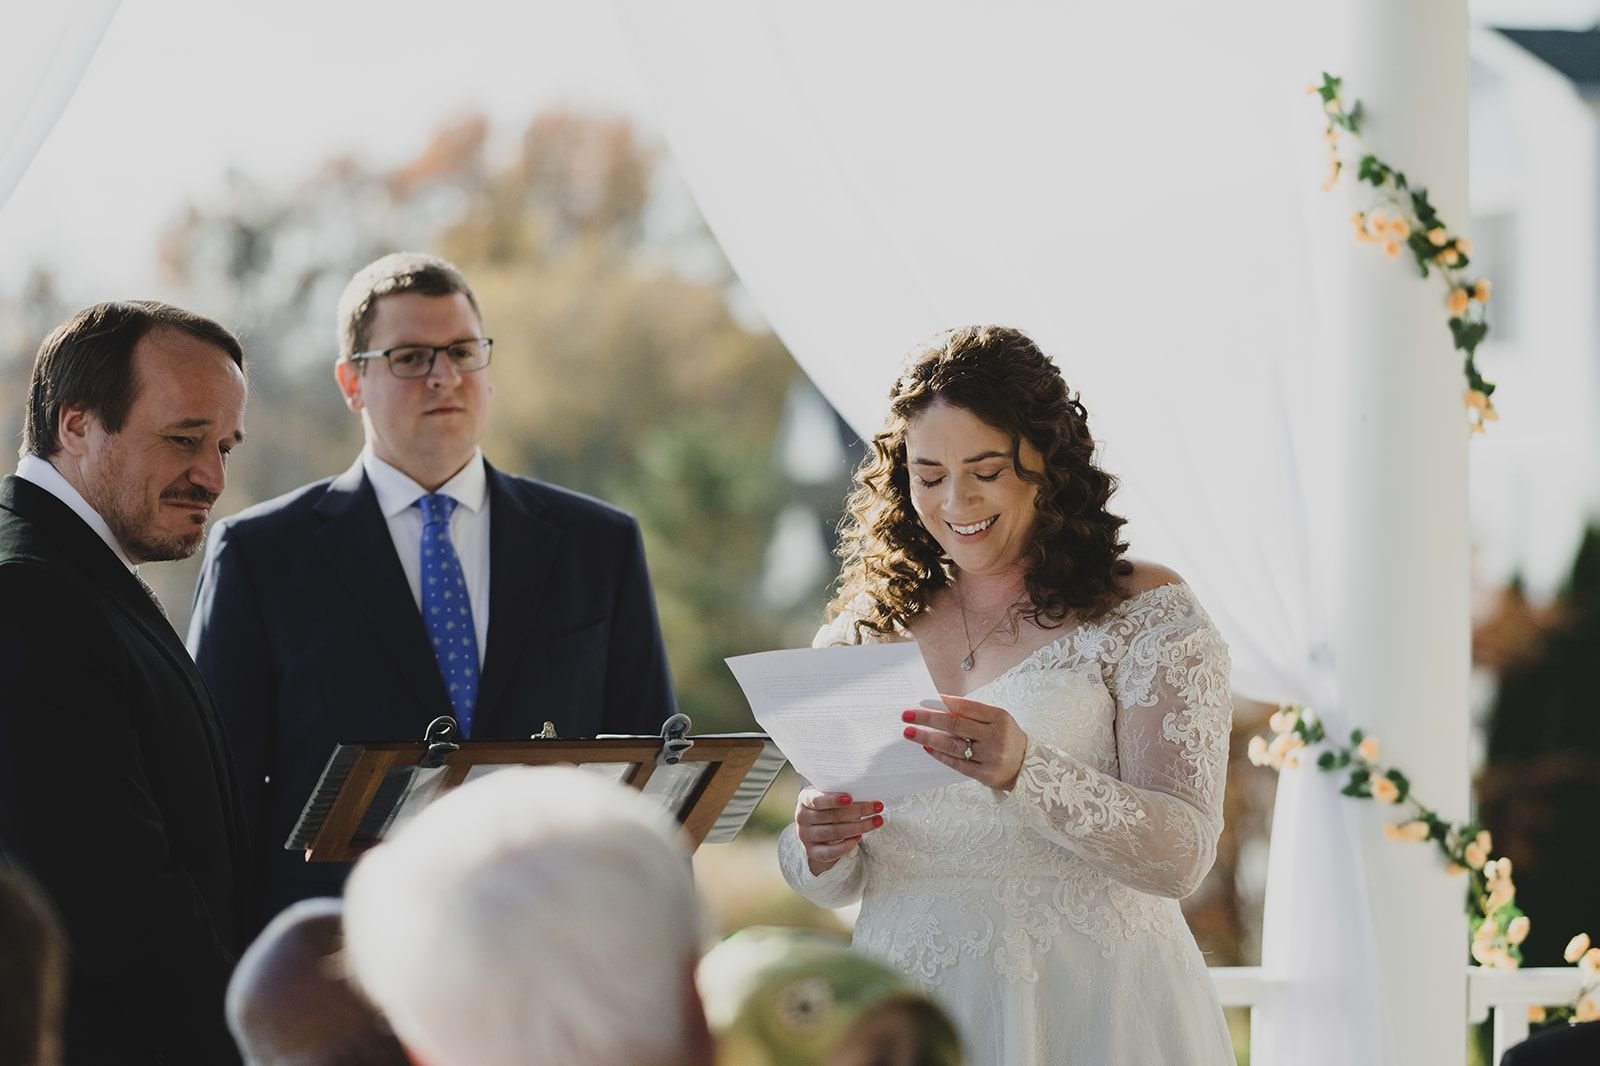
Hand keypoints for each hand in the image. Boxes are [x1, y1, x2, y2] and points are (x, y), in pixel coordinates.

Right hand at [793, 787, 883, 875]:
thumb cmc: (828, 806)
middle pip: (833, 816)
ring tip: (877, 821)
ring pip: (835, 833)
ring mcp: (805, 836)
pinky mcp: (812, 852)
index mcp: (805, 799)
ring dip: (859, 827)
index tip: (850, 798)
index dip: (833, 800)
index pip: (817, 800)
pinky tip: (859, 837)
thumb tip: (866, 791)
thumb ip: (841, 794)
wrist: (816, 827)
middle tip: (878, 806)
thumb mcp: (829, 795)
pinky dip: (846, 846)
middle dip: (859, 811)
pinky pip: (830, 852)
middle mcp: (801, 817)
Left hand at [901, 692, 1029, 790]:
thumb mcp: (997, 721)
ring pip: (953, 745)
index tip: (923, 700)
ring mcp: (991, 756)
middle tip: (907, 715)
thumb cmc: (1007, 738)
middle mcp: (996, 736)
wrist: (1029, 767)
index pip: (966, 706)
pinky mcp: (986, 774)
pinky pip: (957, 764)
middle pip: (955, 724)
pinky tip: (927, 748)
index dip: (943, 703)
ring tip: (910, 732)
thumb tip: (938, 707)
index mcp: (999, 717)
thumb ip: (973, 715)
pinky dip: (940, 755)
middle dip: (928, 718)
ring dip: (928, 738)